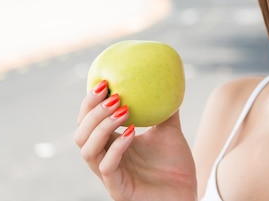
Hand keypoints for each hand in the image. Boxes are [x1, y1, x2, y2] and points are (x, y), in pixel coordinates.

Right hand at [74, 80, 196, 200]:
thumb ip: (165, 108)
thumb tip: (167, 79)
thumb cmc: (175, 165)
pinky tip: (132, 132)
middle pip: (81, 134)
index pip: (89, 121)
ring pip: (87, 150)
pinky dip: (116, 147)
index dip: (91, 102)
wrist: (187, 193)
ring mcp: (109, 175)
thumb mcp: (170, 130)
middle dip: (92, 112)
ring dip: (102, 127)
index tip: (104, 82)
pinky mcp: (117, 189)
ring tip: (123, 111)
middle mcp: (105, 158)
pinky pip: (107, 167)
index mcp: (112, 143)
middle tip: (112, 94)